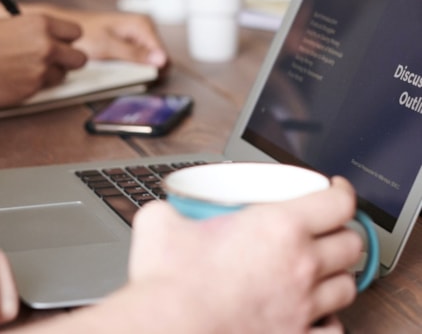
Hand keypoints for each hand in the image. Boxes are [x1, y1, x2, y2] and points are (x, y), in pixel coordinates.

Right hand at [0, 14, 87, 109]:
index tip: (60, 44)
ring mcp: (41, 69)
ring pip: (62, 76)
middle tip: (53, 62)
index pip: (74, 32)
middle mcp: (46, 45)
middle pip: (78, 58)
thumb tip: (48, 40)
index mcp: (40, 23)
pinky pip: (43, 89)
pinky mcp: (32, 90)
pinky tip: (14, 81)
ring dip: (50, 76)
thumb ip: (32, 33)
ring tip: (26, 72)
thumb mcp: (8, 26)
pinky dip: (34, 87)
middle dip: (68, 61)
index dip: (66, 40)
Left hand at [32, 7, 168, 69]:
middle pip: (157, 62)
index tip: (139, 78)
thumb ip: (134, 54)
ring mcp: (137, 40)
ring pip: (147, 65)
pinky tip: (115, 70)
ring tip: (116, 71)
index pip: (163, 56)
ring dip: (135, 73)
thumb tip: (160, 60)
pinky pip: (137, 64)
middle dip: (144, 73)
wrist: (67, 32)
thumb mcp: (108, 46)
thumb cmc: (84, 33)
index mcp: (143, 25)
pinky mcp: (129, 49)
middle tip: (124, 76)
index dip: (153, 71)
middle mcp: (143, 31)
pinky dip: (128, 70)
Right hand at [128, 177, 360, 333]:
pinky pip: (334, 330)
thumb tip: (165, 213)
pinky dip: (329, 320)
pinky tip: (314, 314)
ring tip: (320, 269)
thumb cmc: (170, 282)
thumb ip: (170, 211)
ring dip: (337, 274)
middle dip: (342, 232)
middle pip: (350, 244)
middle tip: (326, 229)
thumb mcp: (160, 222)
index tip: (336, 190)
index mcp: (277, 227)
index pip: (336, 204)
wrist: (168, 330)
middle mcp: (300, 266)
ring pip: (347, 287)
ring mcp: (303, 309)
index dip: (341, 192)